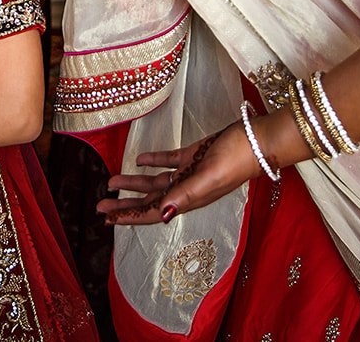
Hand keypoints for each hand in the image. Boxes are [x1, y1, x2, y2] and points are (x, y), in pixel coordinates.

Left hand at [97, 125, 257, 225]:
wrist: (259, 140)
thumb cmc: (236, 159)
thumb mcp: (209, 178)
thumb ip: (185, 196)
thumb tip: (161, 215)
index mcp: (188, 199)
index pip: (152, 212)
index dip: (129, 216)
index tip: (107, 219)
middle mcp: (187, 190)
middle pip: (149, 200)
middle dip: (125, 203)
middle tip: (100, 204)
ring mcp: (190, 173)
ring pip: (156, 182)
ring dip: (134, 182)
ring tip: (112, 181)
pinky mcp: (194, 156)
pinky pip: (169, 161)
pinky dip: (153, 161)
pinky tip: (139, 159)